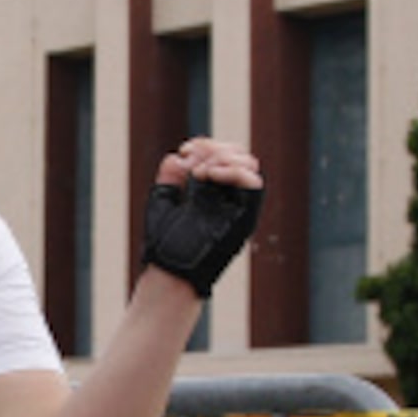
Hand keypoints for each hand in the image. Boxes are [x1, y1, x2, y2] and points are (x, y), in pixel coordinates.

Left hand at [140, 137, 264, 296]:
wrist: (170, 272)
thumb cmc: (164, 244)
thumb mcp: (163, 201)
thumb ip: (170, 176)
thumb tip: (178, 157)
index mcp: (212, 192)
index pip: (224, 155)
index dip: (207, 144)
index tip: (184, 151)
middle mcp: (229, 198)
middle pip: (239, 155)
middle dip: (214, 148)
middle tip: (191, 159)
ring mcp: (238, 207)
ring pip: (250, 165)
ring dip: (224, 158)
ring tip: (199, 173)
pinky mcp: (244, 218)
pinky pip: (254, 185)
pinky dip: (233, 172)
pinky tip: (208, 176)